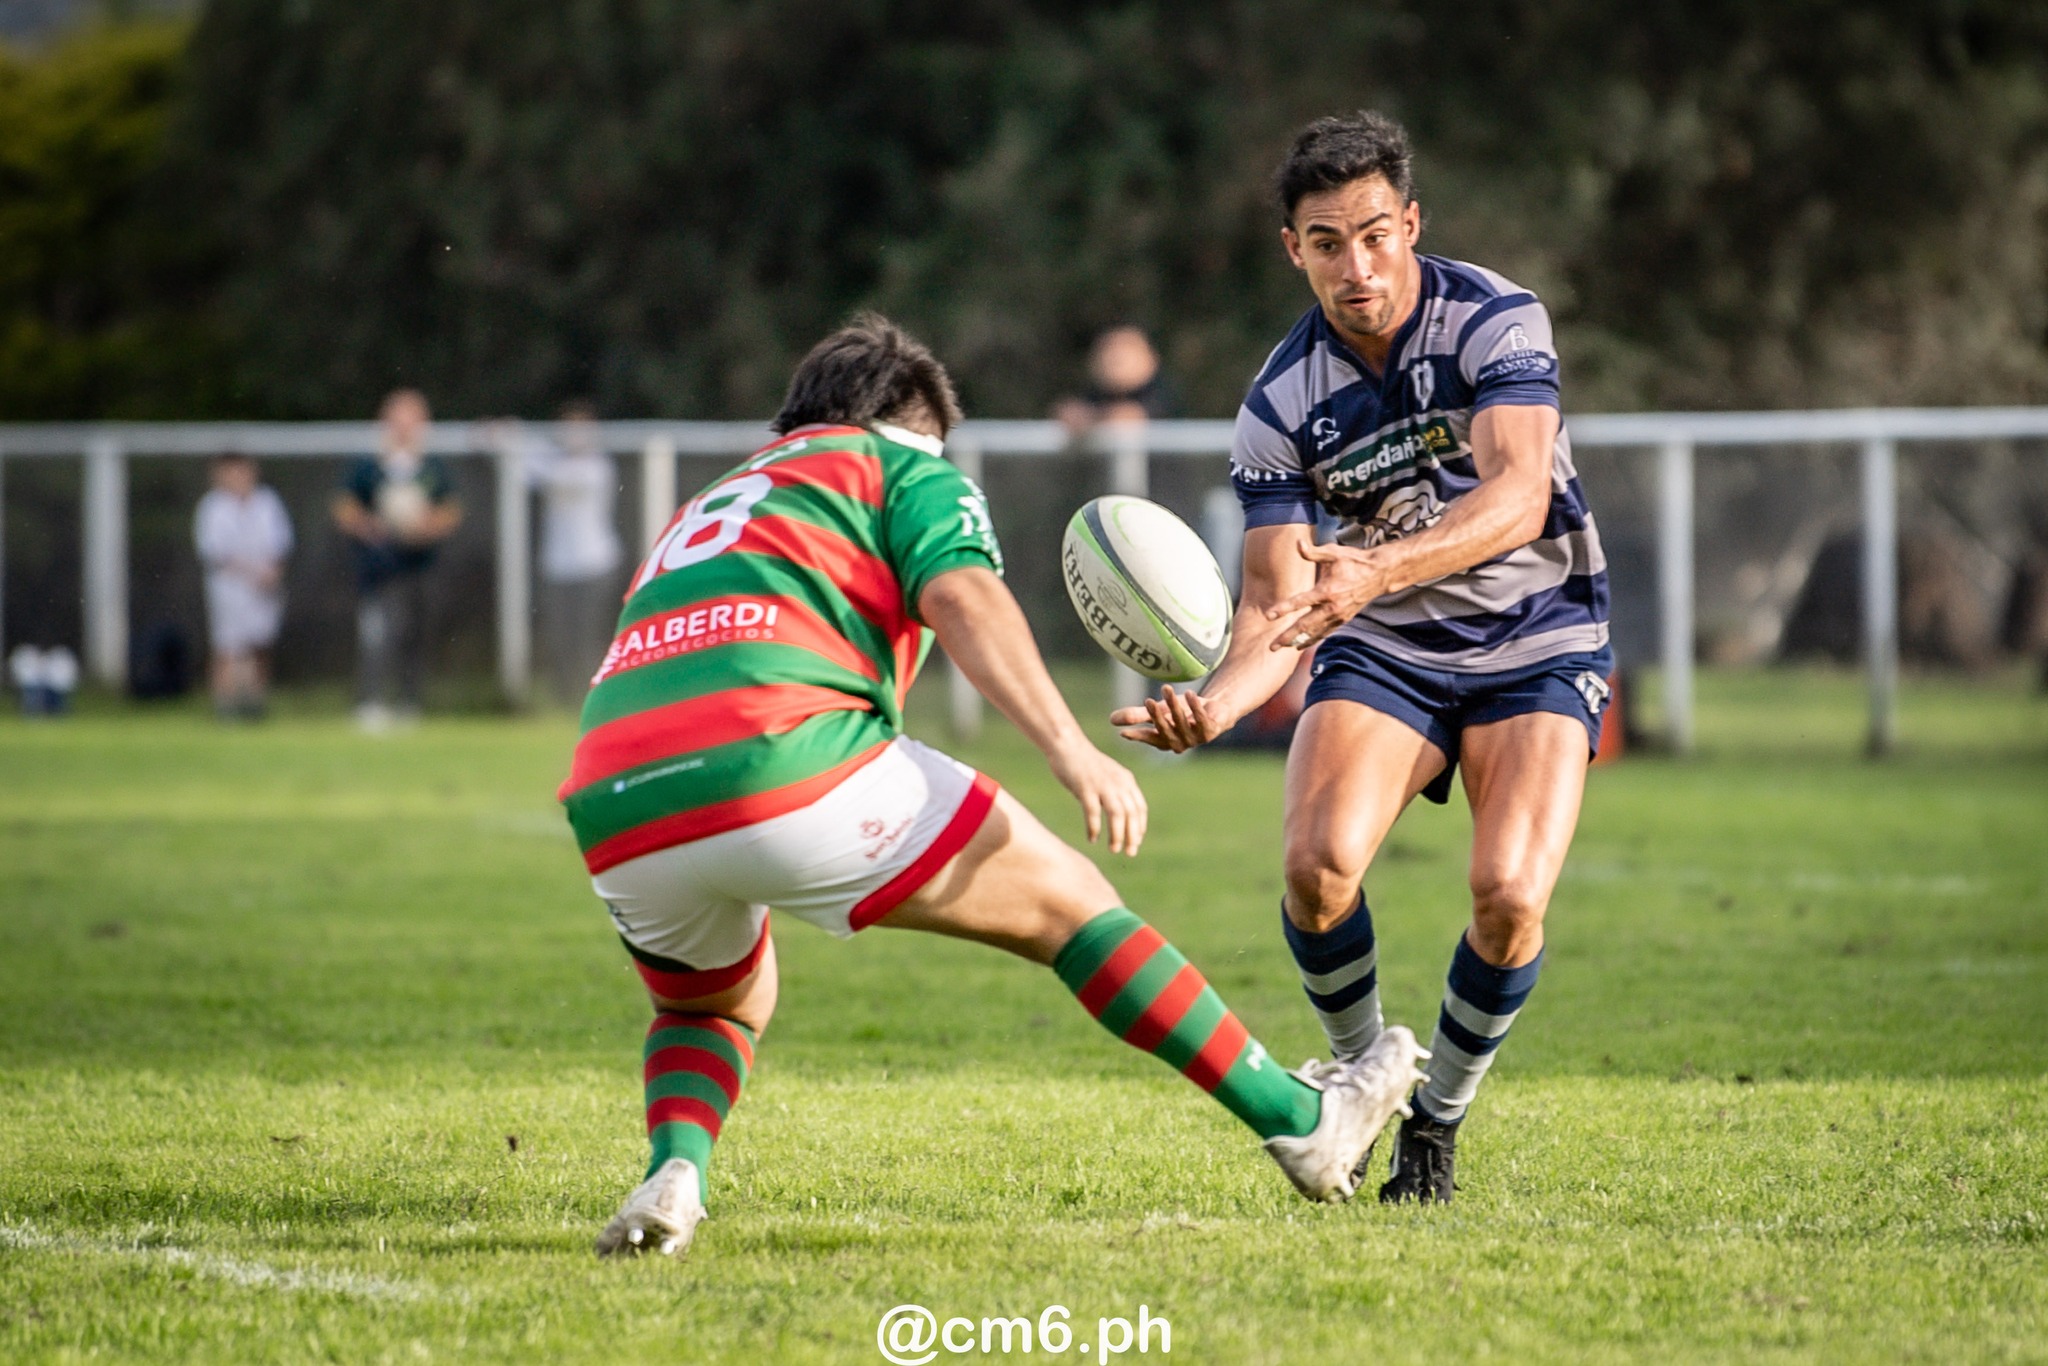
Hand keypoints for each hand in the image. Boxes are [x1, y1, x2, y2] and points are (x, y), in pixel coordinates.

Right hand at [1046, 742, 1147, 855]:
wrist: (1067, 745)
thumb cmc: (1086, 763)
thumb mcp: (1109, 775)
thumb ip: (1117, 791)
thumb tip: (1121, 816)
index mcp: (1126, 780)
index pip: (1140, 808)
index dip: (1140, 827)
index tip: (1136, 841)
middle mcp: (1118, 782)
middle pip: (1131, 814)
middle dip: (1132, 836)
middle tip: (1130, 852)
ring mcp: (1102, 785)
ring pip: (1117, 815)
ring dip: (1117, 835)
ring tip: (1114, 849)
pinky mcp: (1086, 787)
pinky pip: (1093, 813)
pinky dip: (1094, 828)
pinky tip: (1092, 838)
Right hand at [1112, 684, 1232, 752]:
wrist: (1215, 711)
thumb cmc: (1183, 713)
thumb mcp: (1158, 711)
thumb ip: (1137, 716)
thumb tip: (1111, 720)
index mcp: (1164, 742)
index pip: (1149, 738)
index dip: (1138, 736)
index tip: (1124, 732)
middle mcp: (1179, 744)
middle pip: (1166, 731)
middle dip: (1157, 717)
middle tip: (1147, 701)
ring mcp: (1195, 739)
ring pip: (1182, 722)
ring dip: (1174, 705)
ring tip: (1166, 688)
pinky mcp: (1211, 731)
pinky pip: (1202, 719)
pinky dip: (1195, 706)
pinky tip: (1189, 693)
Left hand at [1265, 541, 1392, 650]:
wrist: (1379, 574)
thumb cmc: (1354, 561)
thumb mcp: (1334, 553)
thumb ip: (1313, 552)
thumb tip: (1297, 544)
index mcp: (1327, 590)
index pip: (1301, 602)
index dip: (1284, 608)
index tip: (1269, 615)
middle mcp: (1332, 607)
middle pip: (1305, 626)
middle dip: (1287, 637)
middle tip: (1272, 646)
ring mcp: (1339, 616)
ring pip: (1315, 633)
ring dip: (1298, 642)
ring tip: (1283, 648)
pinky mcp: (1344, 619)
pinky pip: (1325, 632)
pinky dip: (1312, 640)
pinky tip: (1300, 645)